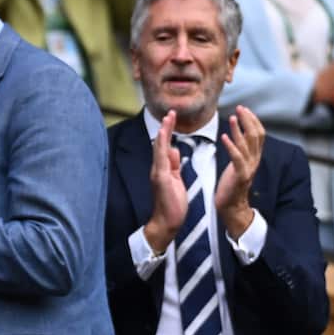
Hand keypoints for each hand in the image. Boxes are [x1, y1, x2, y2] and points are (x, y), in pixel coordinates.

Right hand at [143, 110, 186, 253]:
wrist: (166, 222)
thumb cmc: (172, 205)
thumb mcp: (175, 181)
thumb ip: (173, 166)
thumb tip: (173, 151)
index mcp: (163, 169)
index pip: (165, 146)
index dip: (168, 132)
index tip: (173, 118)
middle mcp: (158, 169)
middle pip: (160, 144)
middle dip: (165, 127)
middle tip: (170, 112)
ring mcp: (158, 173)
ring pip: (159, 148)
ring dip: (164, 133)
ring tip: (168, 118)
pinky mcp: (160, 178)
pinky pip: (161, 159)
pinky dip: (161, 146)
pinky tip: (164, 137)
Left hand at [216, 106, 263, 237]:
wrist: (231, 207)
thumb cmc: (230, 185)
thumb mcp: (237, 164)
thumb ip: (239, 150)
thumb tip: (236, 134)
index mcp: (254, 157)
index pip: (259, 134)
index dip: (253, 120)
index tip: (244, 109)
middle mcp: (254, 160)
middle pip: (256, 135)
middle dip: (248, 120)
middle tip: (240, 108)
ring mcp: (248, 168)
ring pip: (248, 144)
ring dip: (239, 129)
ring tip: (233, 117)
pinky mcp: (240, 176)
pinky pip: (237, 158)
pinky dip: (231, 146)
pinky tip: (224, 136)